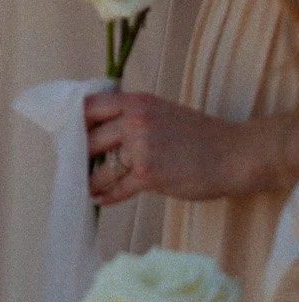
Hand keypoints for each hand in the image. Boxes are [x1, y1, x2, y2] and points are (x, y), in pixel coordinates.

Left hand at [85, 89, 253, 206]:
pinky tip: (99, 199)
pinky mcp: (149, 175)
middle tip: (72, 165)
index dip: (76, 122)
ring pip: (102, 168)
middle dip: (80, 155)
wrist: (232, 154)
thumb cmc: (199, 134)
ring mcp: (141, 148)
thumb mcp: (161, 111)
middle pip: (91, 138)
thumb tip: (103, 131)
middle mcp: (134, 121)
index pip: (90, 106)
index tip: (68, 134)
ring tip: (84, 187)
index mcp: (136, 101)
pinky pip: (118, 188)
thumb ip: (133, 116)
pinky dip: (106, 196)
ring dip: (91, 180)